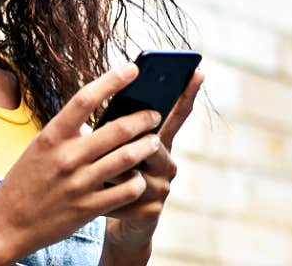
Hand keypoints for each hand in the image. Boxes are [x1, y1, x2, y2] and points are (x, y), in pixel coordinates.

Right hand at [0, 64, 165, 261]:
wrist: (8, 223)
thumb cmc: (25, 181)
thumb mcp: (39, 149)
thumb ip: (68, 135)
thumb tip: (99, 122)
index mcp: (51, 136)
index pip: (85, 98)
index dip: (112, 80)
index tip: (132, 69)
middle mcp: (66, 157)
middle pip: (117, 128)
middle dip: (144, 118)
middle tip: (154, 114)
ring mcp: (78, 184)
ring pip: (128, 158)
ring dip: (148, 146)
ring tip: (154, 141)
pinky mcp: (88, 208)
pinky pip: (127, 190)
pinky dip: (138, 181)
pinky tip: (140, 177)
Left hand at [102, 67, 205, 251]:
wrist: (109, 220)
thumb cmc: (105, 175)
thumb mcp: (108, 148)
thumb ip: (114, 127)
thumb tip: (111, 97)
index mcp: (156, 142)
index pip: (175, 115)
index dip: (186, 94)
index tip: (196, 70)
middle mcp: (166, 163)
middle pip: (152, 141)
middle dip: (129, 138)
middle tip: (112, 139)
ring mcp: (162, 188)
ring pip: (136, 167)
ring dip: (110, 167)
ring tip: (94, 170)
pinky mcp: (151, 212)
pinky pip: (126, 194)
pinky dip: (106, 192)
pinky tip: (96, 195)